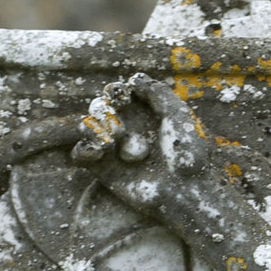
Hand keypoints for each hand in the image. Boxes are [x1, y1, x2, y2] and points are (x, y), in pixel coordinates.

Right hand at [72, 74, 213, 180]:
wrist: (187, 192)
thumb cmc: (189, 154)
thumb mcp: (179, 116)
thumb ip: (157, 93)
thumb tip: (133, 79)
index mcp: (144, 114)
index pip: (119, 93)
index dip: (116, 91)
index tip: (123, 96)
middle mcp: (128, 129)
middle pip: (100, 106)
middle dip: (104, 110)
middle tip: (119, 127)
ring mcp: (115, 150)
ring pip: (87, 126)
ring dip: (95, 128)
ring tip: (112, 142)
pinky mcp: (105, 170)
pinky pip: (81, 154)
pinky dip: (84, 149)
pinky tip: (99, 150)